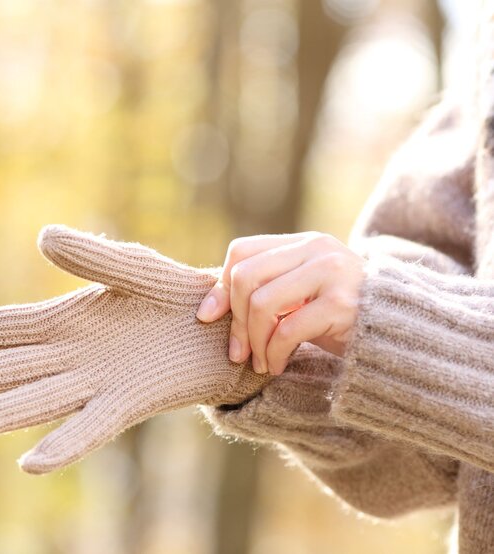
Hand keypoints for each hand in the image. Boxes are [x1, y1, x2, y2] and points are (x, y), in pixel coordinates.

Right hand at [0, 225, 266, 473]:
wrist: (222, 324)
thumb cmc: (174, 293)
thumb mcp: (131, 268)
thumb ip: (91, 256)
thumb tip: (42, 237)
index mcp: (64, 321)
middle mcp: (71, 356)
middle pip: (5, 369)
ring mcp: (97, 383)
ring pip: (38, 400)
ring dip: (1, 414)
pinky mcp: (130, 403)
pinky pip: (91, 427)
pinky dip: (64, 445)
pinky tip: (31, 465)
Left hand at [196, 232, 364, 375]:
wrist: (402, 335)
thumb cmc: (341, 318)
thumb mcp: (300, 296)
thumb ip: (265, 290)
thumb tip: (207, 309)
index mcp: (303, 243)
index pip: (242, 251)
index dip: (220, 287)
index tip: (209, 318)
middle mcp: (317, 249)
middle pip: (246, 276)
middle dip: (235, 321)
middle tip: (237, 353)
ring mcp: (333, 273)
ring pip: (262, 303)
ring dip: (253, 341)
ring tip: (259, 362)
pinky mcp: (343, 304)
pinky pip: (287, 329)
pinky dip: (273, 353)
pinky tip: (276, 367)